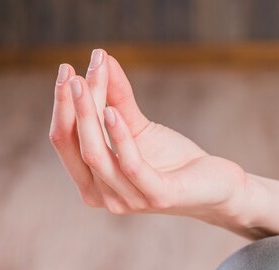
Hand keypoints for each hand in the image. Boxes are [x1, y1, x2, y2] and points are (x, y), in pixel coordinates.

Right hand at [48, 49, 250, 224]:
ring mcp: (130, 200)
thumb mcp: (141, 128)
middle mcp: (105, 197)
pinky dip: (119, 137)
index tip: (66, 68)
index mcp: (93, 183)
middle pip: (74, 147)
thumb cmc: (174, 161)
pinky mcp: (158, 196)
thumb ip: (118, 99)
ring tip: (87, 83)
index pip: (65, 141)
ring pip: (96, 155)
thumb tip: (101, 59)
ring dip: (89, 115)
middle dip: (69, 107)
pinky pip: (130, 165)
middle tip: (70, 71)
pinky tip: (113, 111)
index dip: (62, 106)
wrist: (217, 187)